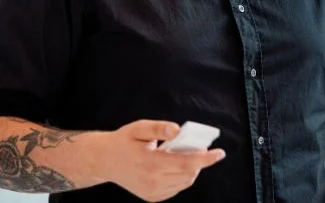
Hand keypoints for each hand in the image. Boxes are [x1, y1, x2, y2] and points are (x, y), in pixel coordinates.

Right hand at [98, 119, 225, 201]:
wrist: (105, 161)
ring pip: (185, 182)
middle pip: (189, 174)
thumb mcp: (139, 128)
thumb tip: (177, 130)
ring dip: (191, 169)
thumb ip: (159, 128)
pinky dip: (182, 177)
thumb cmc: (123, 142)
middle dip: (199, 160)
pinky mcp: (152, 197)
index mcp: (150, 162)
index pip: (186, 163)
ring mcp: (152, 192)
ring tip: (181, 155)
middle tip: (194, 147)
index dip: (206, 159)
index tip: (220, 153)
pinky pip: (176, 188)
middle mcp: (152, 181)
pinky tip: (174, 166)